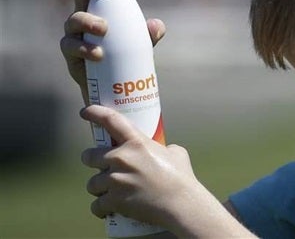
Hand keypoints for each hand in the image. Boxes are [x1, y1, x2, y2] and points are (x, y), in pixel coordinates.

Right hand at [60, 0, 165, 103]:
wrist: (114, 88)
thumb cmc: (125, 57)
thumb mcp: (141, 44)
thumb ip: (149, 34)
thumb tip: (157, 25)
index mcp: (97, 10)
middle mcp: (82, 21)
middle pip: (78, 1)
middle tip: (104, 18)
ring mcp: (74, 38)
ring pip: (72, 25)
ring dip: (87, 26)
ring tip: (103, 36)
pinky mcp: (71, 58)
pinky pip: (71, 49)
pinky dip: (84, 50)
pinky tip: (98, 55)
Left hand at [80, 105, 251, 237]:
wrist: (181, 204)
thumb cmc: (181, 178)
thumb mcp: (176, 153)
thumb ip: (162, 148)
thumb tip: (160, 150)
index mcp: (137, 143)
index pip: (111, 120)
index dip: (95, 113)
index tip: (85, 112)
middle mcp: (121, 158)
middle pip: (89, 156)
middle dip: (93, 162)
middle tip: (104, 168)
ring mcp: (115, 180)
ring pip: (92, 183)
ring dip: (99, 188)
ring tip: (112, 192)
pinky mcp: (113, 201)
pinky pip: (96, 205)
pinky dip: (101, 209)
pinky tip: (108, 210)